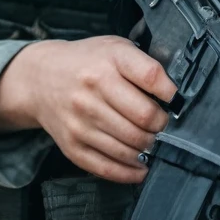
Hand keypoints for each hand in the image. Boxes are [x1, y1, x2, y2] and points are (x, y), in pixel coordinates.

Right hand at [0, 35, 176, 182]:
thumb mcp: (115, 47)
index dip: (171, 93)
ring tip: (154, 143)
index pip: (151, 77)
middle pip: (144, 117)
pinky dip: (130, 172)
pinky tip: (141, 166)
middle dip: (163, 126)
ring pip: (129, 145)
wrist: (41, 78)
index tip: (177, 101)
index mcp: (109, 60)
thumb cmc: (87, 62)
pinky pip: (106, 167)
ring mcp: (80, 121)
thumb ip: (144, 64)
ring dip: (150, 149)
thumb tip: (174, 94)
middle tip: (166, 126)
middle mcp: (92, 90)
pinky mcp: (72, 145)